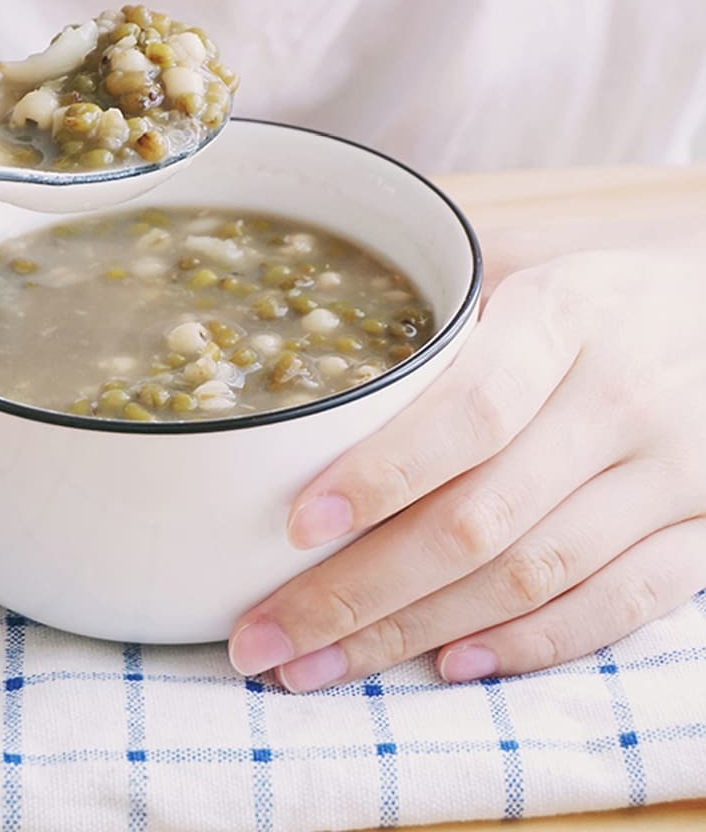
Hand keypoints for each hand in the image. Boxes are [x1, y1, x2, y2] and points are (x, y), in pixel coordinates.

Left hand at [228, 224, 705, 689]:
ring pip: (532, 577)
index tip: (298, 525)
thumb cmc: (606, 294)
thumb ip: (438, 305)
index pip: (470, 412)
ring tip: (316, 665)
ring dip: (415, 634)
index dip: (383, 474)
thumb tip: (311, 348)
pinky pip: (621, 605)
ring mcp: (673, 476)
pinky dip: (533, 644)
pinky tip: (449, 664)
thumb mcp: (531, 263)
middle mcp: (620, 402)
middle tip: (263, 638)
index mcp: (567, 319)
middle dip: (358, 592)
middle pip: (479, 520)